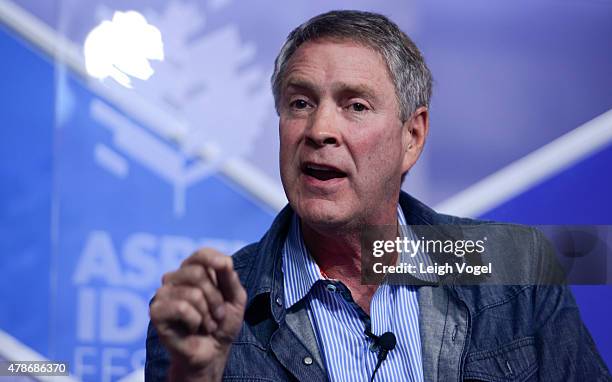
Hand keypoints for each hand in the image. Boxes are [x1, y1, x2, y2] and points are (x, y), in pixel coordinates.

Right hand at [150, 248, 246, 380]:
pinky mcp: (156, 311)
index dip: (215, 259)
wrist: (213, 352)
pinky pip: (182, 308)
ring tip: (206, 324)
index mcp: (193, 271)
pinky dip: (195, 321)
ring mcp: (163, 293)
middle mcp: (175, 278)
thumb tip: (224, 260)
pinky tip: (193, 329)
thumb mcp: (235, 298)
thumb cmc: (222, 324)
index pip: (201, 254)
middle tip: (218, 314)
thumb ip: (230, 278)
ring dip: (208, 314)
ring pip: (193, 293)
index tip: (227, 267)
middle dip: (216, 297)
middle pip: (198, 272)